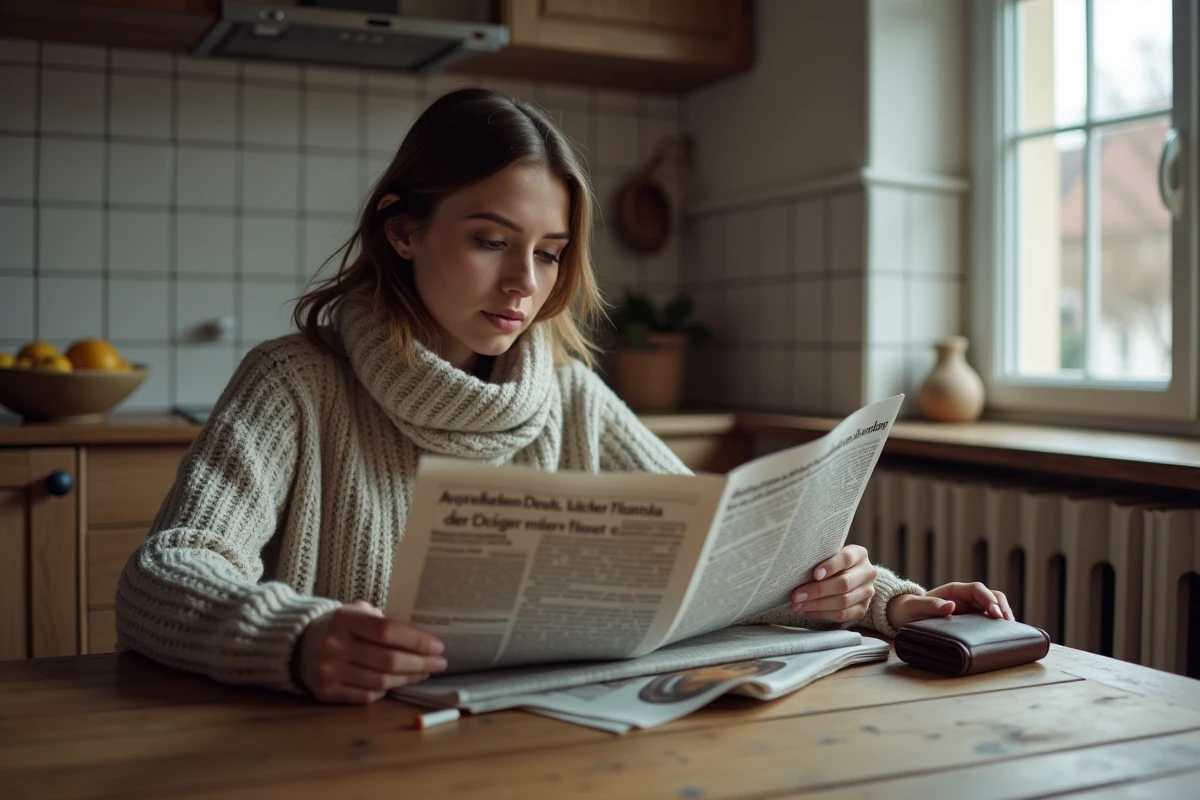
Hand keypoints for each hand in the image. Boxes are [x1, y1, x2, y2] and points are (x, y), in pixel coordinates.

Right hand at [294, 600, 447, 703]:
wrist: (299, 644)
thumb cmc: (341, 626)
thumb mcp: (359, 613)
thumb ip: (387, 622)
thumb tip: (426, 640)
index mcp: (344, 619)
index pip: (388, 631)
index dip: (416, 640)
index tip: (438, 646)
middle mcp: (334, 646)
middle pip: (388, 660)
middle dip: (420, 663)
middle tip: (440, 663)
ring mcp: (328, 671)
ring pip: (380, 681)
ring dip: (408, 678)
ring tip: (424, 672)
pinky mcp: (327, 692)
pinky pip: (367, 696)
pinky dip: (387, 690)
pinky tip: (399, 681)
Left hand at [789, 545, 876, 623]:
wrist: (849, 576)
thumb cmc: (832, 563)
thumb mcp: (829, 555)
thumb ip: (819, 560)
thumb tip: (795, 571)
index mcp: (859, 554)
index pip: (847, 558)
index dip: (831, 566)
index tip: (814, 574)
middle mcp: (867, 573)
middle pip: (843, 583)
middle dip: (817, 591)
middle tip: (796, 595)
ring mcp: (867, 592)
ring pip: (843, 602)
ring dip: (817, 605)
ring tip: (798, 605)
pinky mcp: (862, 609)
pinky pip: (842, 615)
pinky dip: (822, 614)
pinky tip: (808, 611)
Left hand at [886, 581, 1014, 629]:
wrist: (902, 617)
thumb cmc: (907, 609)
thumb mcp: (914, 607)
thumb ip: (930, 606)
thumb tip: (951, 605)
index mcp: (953, 591)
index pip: (977, 589)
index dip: (988, 599)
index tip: (995, 613)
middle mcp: (964, 598)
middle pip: (991, 596)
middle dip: (1001, 607)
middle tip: (1008, 623)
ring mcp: (969, 609)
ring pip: (993, 607)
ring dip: (1003, 615)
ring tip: (1011, 631)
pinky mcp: (970, 621)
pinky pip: (987, 620)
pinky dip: (997, 626)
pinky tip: (1004, 636)